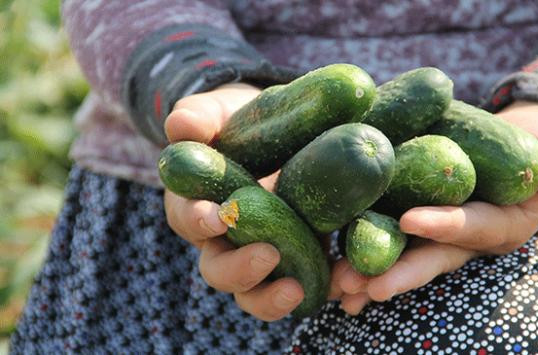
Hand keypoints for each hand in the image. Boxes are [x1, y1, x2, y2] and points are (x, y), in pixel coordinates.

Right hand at [163, 83, 303, 320]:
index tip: (218, 216)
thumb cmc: (238, 128)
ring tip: (296, 291)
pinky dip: (319, 291)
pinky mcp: (297, 262)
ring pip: (255, 294)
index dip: (199, 221)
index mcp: (199, 208)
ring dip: (271, 298)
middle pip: (219, 271)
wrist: (277, 138)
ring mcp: (262, 256)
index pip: (190, 220)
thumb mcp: (219, 115)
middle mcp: (226, 242)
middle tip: (266, 255)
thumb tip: (180, 126)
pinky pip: (304, 288)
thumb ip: (199, 118)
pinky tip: (340, 284)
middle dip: (239, 270)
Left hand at [333, 100, 537, 314]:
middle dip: (395, 273)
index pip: (472, 227)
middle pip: (429, 257)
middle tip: (359, 286)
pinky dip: (360, 251)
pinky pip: (388, 237)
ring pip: (403, 255)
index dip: (445, 225)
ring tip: (334, 286)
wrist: (520, 147)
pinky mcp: (418, 217)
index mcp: (501, 224)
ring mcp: (440, 231)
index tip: (410, 220)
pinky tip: (330, 265)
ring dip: (369, 272)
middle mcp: (467, 237)